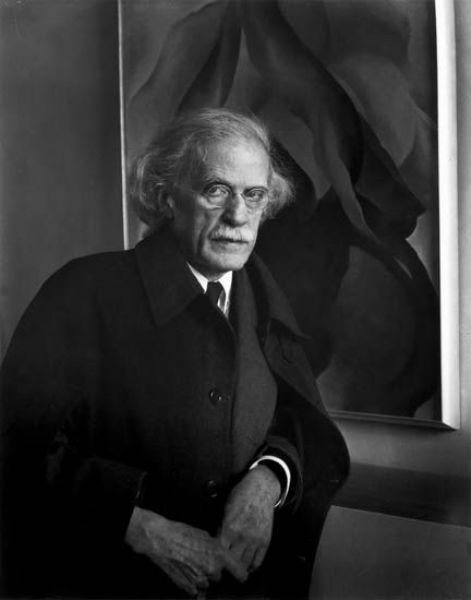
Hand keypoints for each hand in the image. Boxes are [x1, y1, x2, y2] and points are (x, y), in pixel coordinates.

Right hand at [125, 507, 247, 596]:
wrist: (161, 540)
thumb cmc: (181, 533)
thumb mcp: (205, 535)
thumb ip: (217, 548)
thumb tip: (222, 554)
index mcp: (219, 554)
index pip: (241, 572)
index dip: (240, 573)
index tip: (240, 574)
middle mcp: (212, 569)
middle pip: (221, 576)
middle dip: (215, 569)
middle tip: (203, 558)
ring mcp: (200, 580)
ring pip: (208, 582)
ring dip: (203, 576)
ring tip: (192, 563)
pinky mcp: (188, 587)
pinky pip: (196, 589)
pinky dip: (193, 583)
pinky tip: (186, 570)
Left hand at [218, 465, 279, 573]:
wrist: (260, 490)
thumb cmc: (240, 497)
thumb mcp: (225, 509)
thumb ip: (220, 527)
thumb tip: (214, 542)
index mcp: (229, 528)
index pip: (218, 552)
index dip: (214, 558)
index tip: (211, 560)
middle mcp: (242, 537)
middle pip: (231, 562)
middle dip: (225, 566)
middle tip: (221, 568)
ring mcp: (255, 540)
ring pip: (244, 565)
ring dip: (238, 569)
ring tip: (233, 569)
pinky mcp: (265, 541)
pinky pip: (258, 562)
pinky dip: (251, 567)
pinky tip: (246, 565)